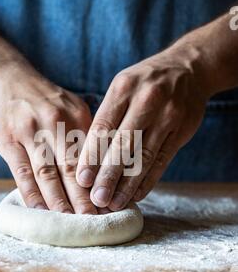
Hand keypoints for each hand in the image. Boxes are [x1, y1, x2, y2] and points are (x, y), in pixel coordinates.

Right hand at [0, 61, 96, 213]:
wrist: (7, 80)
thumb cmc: (46, 100)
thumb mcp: (72, 107)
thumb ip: (88, 134)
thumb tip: (106, 167)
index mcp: (76, 116)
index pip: (92, 155)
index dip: (101, 182)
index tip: (110, 204)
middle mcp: (55, 123)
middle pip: (71, 168)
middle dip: (83, 197)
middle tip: (93, 220)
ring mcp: (29, 132)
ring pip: (47, 173)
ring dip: (58, 201)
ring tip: (69, 222)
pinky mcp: (8, 141)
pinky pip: (22, 173)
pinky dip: (31, 194)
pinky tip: (40, 210)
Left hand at [76, 41, 209, 209]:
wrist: (189, 68)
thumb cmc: (145, 83)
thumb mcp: (122, 87)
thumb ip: (106, 117)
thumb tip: (86, 157)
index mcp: (123, 88)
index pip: (103, 127)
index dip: (91, 156)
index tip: (81, 180)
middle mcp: (146, 101)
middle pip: (123, 145)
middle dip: (108, 176)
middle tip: (97, 199)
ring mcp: (167, 116)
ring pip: (143, 157)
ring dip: (128, 184)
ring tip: (114, 203)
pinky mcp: (182, 131)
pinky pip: (162, 160)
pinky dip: (148, 180)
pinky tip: (136, 195)